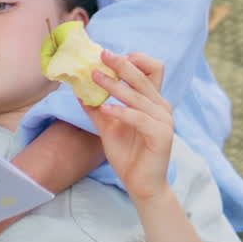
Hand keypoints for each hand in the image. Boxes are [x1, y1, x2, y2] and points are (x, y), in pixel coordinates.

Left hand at [83, 51, 173, 203]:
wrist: (141, 186)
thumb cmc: (128, 155)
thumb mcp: (108, 127)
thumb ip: (97, 109)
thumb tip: (78, 90)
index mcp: (153, 101)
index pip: (153, 69)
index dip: (135, 59)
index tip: (110, 58)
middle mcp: (162, 107)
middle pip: (144, 75)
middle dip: (122, 64)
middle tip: (102, 55)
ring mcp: (164, 120)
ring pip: (138, 95)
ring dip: (115, 85)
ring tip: (94, 78)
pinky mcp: (161, 135)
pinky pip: (138, 118)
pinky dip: (120, 111)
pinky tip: (104, 109)